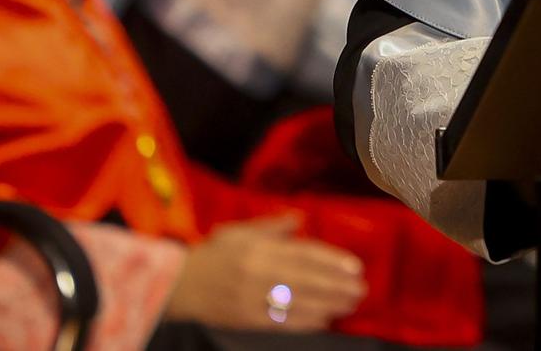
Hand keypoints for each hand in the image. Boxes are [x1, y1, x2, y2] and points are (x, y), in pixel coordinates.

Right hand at [164, 212, 367, 331]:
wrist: (178, 285)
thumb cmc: (213, 254)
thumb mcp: (240, 231)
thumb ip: (272, 226)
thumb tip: (300, 218)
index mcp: (259, 249)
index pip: (303, 255)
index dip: (331, 261)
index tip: (354, 266)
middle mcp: (259, 274)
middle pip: (307, 280)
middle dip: (337, 285)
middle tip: (362, 288)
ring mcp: (254, 300)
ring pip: (299, 303)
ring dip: (329, 304)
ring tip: (351, 303)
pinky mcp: (248, 320)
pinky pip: (282, 323)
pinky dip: (305, 323)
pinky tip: (324, 321)